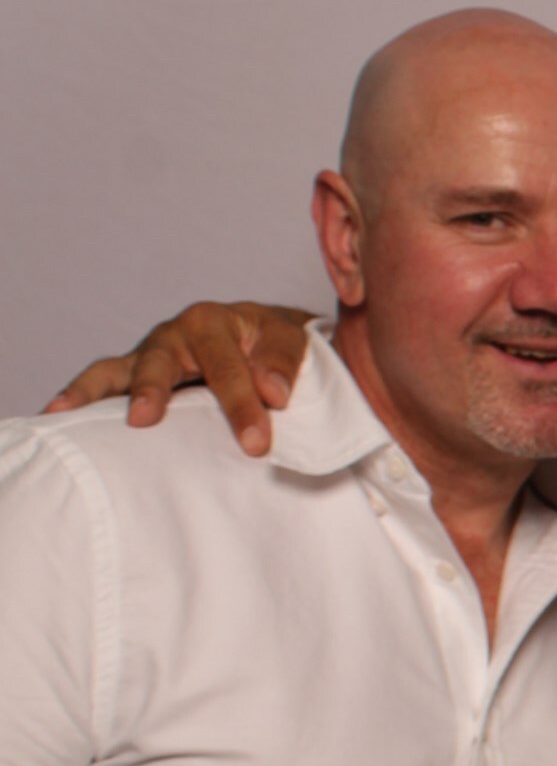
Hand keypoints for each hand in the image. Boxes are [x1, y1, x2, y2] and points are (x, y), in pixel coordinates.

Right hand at [43, 301, 313, 455]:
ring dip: (94, 391)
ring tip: (68, 412)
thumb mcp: (292, 343)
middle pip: (161, 363)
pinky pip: (103, 382)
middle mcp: (175, 335)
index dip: (241, 406)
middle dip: (155, 391)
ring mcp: (150, 356)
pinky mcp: (135, 375)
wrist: (263, 339)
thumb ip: (285, 362)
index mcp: (214, 322)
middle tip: (145, 419)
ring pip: (117, 370)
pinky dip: (79, 396)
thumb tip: (273, 393)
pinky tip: (56, 415)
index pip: (227, 369)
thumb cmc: (275, 345)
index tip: (255, 443)